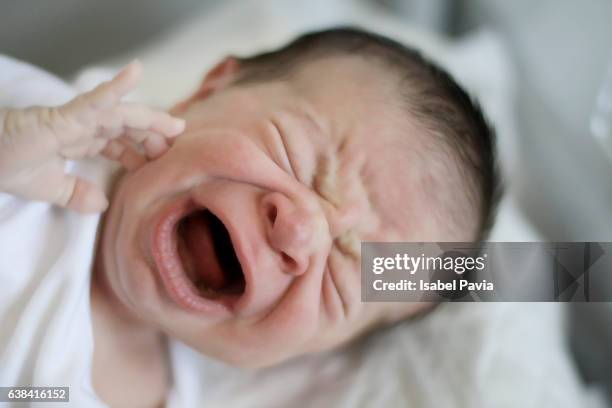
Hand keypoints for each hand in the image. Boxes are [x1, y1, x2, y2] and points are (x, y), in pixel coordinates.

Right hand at [0, 61, 184, 212]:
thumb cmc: (9, 165)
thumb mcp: (52, 188)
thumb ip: (76, 194)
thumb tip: (102, 204)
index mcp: (81, 139)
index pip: (121, 141)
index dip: (143, 149)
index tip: (163, 162)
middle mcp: (83, 126)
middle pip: (129, 127)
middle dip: (155, 136)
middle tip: (178, 146)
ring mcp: (76, 119)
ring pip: (123, 115)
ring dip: (150, 119)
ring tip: (176, 125)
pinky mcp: (66, 116)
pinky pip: (96, 99)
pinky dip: (117, 88)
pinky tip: (136, 72)